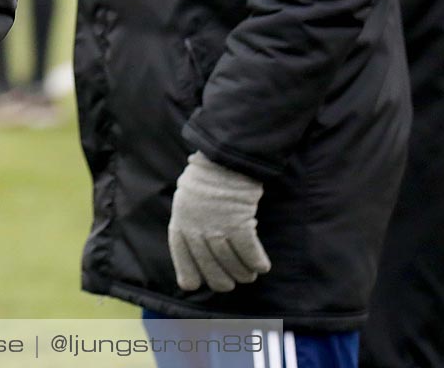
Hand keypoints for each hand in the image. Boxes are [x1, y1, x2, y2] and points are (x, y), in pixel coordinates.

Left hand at [168, 152, 270, 292]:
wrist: (224, 159)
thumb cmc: (206, 180)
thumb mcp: (185, 202)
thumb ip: (189, 226)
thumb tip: (197, 253)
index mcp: (180, 225)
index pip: (183, 262)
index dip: (191, 276)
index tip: (198, 284)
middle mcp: (196, 231)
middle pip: (211, 273)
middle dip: (224, 281)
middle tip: (234, 279)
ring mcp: (217, 229)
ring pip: (232, 267)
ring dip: (244, 273)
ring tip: (250, 272)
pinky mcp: (239, 225)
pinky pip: (250, 255)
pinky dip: (258, 263)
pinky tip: (262, 265)